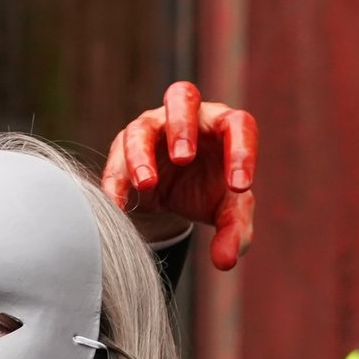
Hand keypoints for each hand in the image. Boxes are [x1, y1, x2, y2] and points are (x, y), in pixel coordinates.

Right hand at [104, 81, 258, 270]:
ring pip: (143, 126)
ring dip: (142, 154)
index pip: (237, 126)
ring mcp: (154, 128)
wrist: (177, 195)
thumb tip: (225, 261)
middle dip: (181, 127)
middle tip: (183, 159)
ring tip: (147, 185)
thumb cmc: (211, 192)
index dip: (241, 152)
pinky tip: (118, 206)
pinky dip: (117, 181)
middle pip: (183, 98)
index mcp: (223, 127)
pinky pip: (117, 156)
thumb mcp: (228, 213)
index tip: (239, 186)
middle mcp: (189, 118)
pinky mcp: (126, 145)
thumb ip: (234, 233)